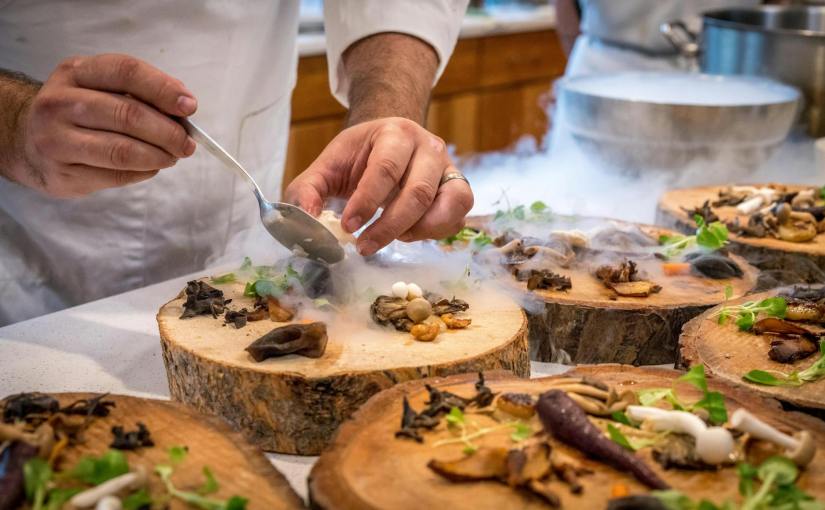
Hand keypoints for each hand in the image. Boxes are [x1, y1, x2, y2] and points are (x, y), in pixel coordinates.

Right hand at [11, 53, 196, 197]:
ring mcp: (56, 140)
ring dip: (159, 156)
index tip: (190, 107)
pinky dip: (144, 172)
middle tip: (187, 143)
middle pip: (128, 114)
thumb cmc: (78, 112)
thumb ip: (138, 93)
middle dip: (168, 132)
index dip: (163, 89)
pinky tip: (151, 167)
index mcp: (75, 73)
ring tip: (172, 156)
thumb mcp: (99, 88)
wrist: (27, 141)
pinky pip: (116, 175)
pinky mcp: (62, 173)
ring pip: (122, 150)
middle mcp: (60, 103)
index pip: (126, 72)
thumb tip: (183, 107)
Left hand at [285, 117, 473, 255]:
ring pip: (448, 205)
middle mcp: (429, 147)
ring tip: (392, 238)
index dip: (367, 201)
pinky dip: (435, 233)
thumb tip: (306, 220)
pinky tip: (409, 234)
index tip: (348, 227)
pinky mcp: (458, 189)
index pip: (385, 168)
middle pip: (418, 192)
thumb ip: (308, 190)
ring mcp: (449, 168)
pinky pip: (457, 218)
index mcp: (395, 133)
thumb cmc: (359, 156)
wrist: (391, 142)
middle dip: (389, 226)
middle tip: (364, 247)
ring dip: (418, 231)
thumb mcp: (328, 166)